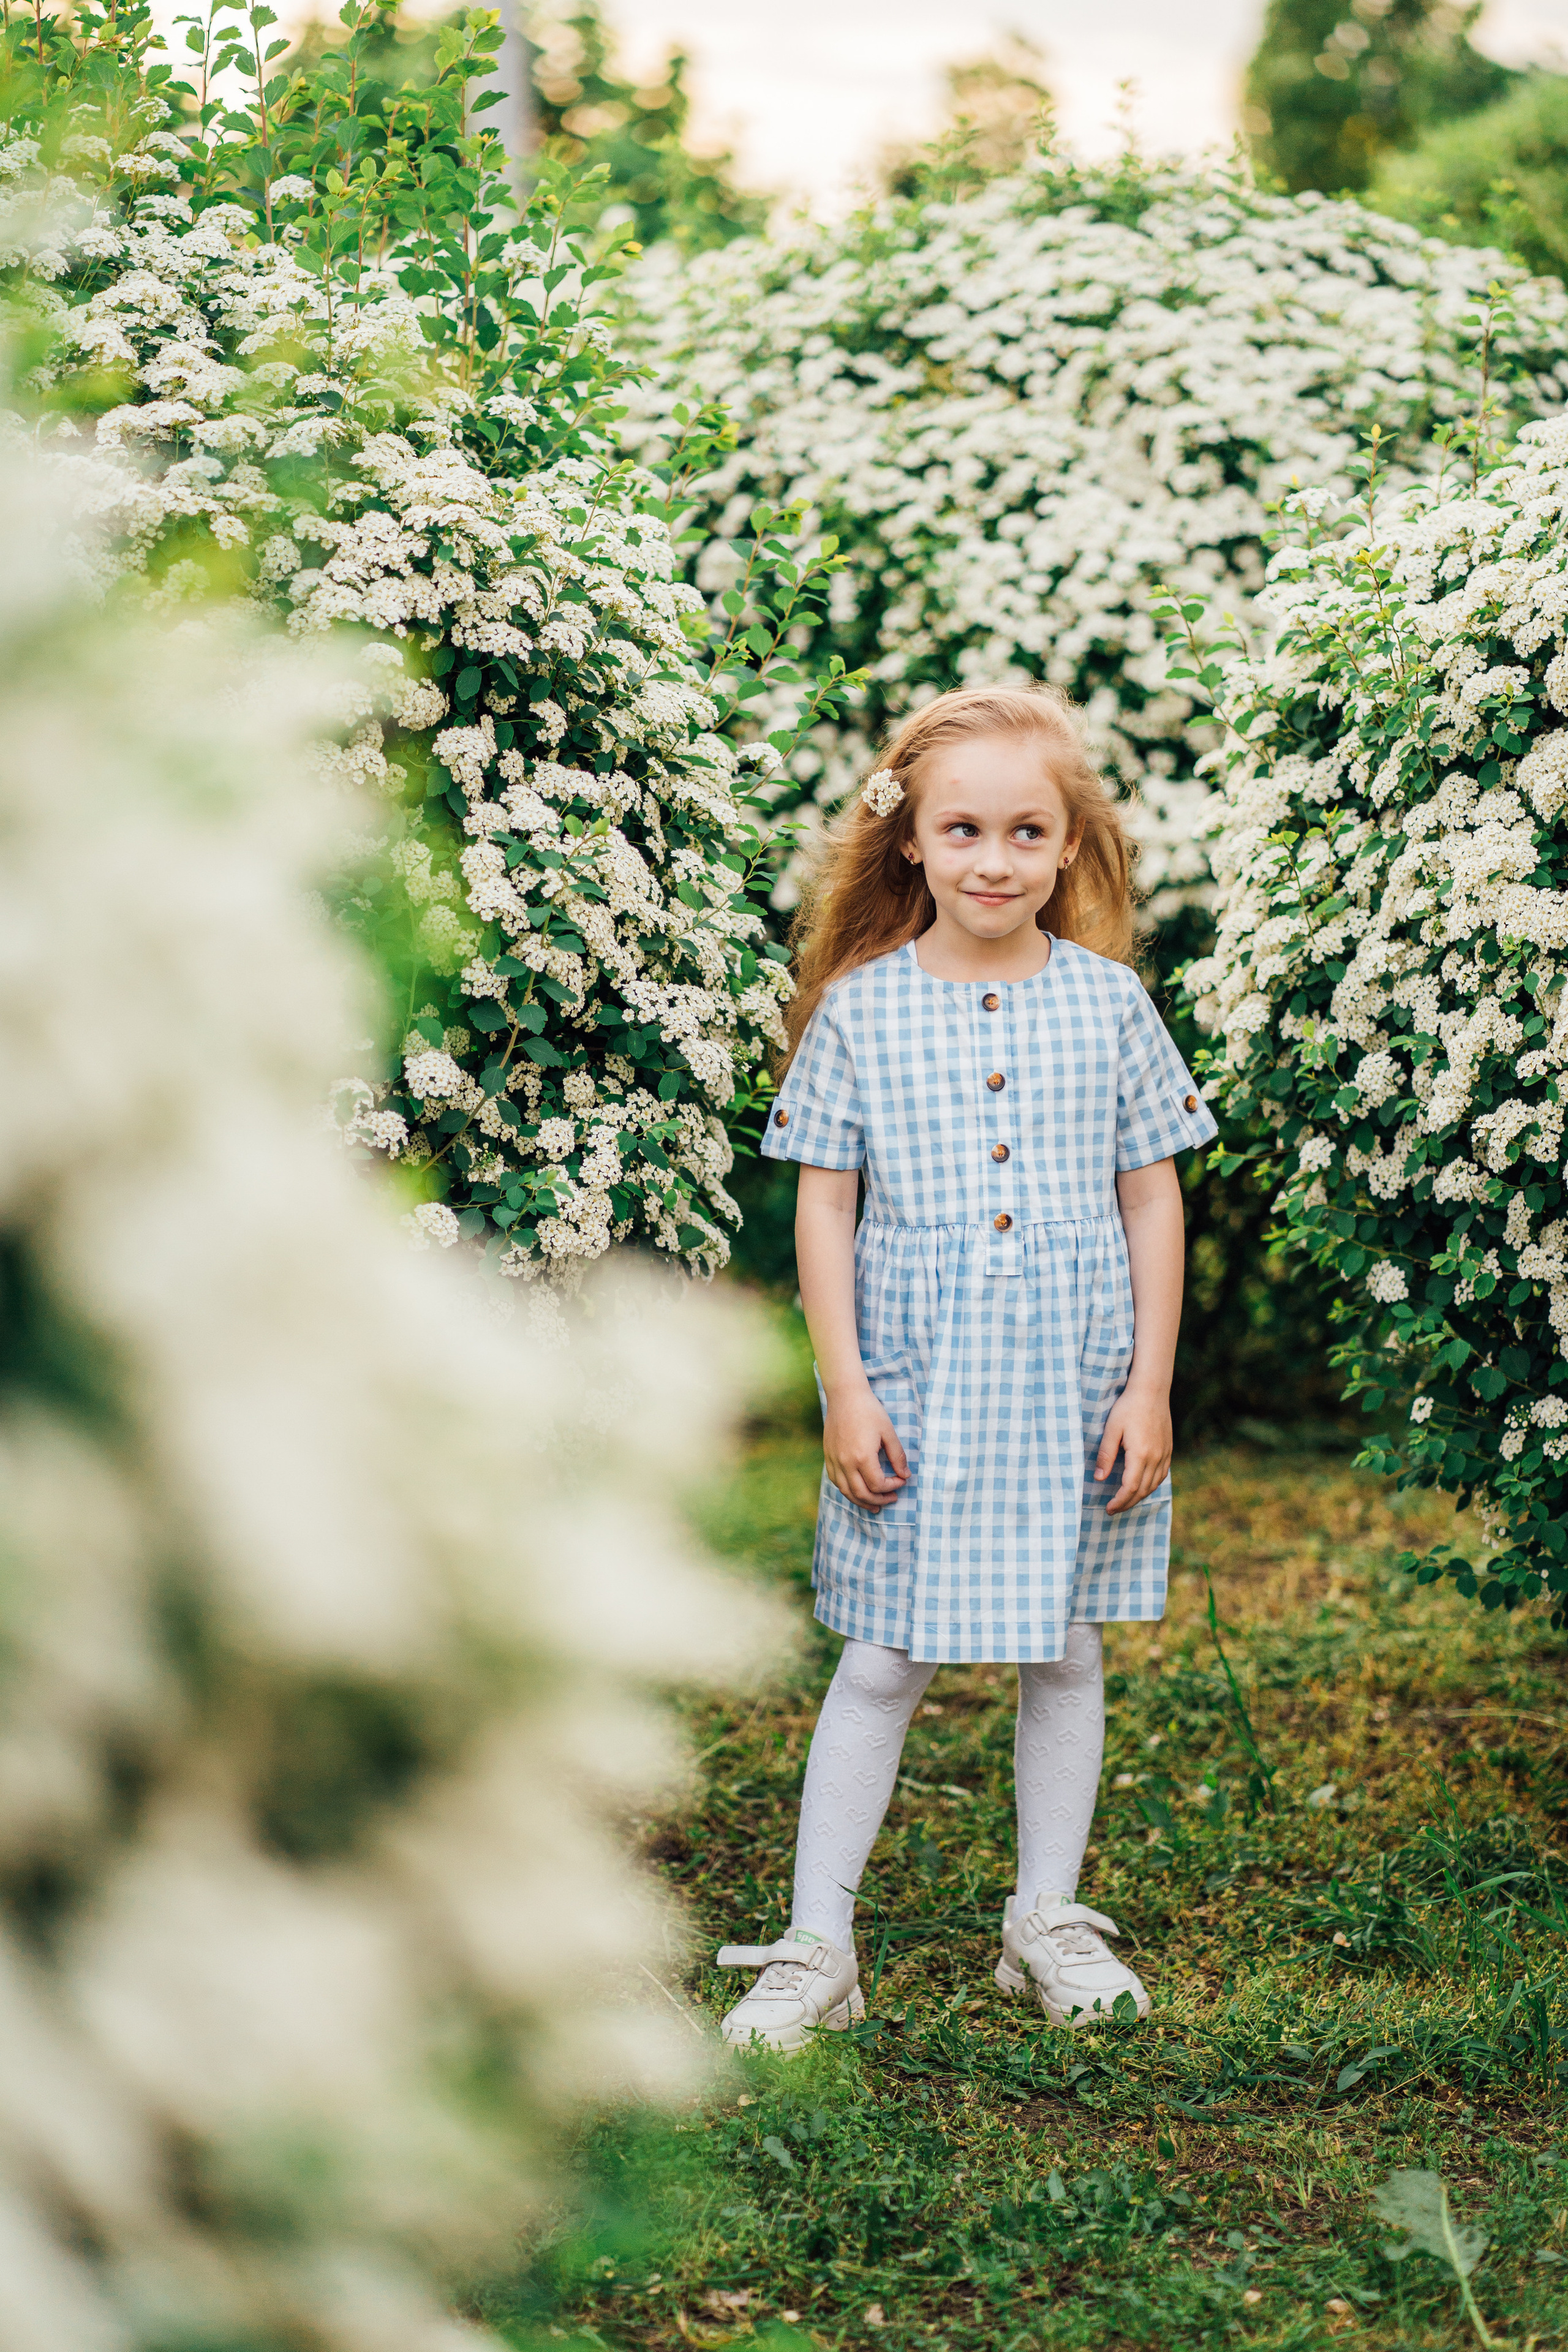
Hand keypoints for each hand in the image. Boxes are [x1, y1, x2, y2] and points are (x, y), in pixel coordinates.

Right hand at [823, 1382, 909, 1510]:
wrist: (845, 1396)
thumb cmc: (869, 1411)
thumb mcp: (888, 1432)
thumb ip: (897, 1456)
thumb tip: (905, 1475)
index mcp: (862, 1457)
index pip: (878, 1485)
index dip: (892, 1486)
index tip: (901, 1480)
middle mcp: (846, 1463)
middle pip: (862, 1493)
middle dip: (879, 1500)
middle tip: (892, 1499)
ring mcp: (834, 1461)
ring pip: (846, 1491)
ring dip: (862, 1501)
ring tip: (874, 1506)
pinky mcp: (828, 1456)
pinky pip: (836, 1481)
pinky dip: (847, 1491)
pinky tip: (856, 1491)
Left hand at [1094, 1383, 1171, 1514]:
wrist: (1152, 1390)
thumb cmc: (1128, 1407)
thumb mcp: (1112, 1429)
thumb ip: (1106, 1455)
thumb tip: (1099, 1478)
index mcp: (1141, 1455)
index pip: (1130, 1488)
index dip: (1119, 1501)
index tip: (1108, 1508)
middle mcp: (1156, 1458)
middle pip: (1143, 1490)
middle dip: (1128, 1503)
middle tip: (1114, 1509)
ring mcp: (1165, 1454)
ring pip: (1154, 1485)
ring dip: (1140, 1497)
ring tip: (1125, 1501)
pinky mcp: (1168, 1449)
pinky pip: (1162, 1475)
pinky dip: (1151, 1486)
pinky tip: (1142, 1486)